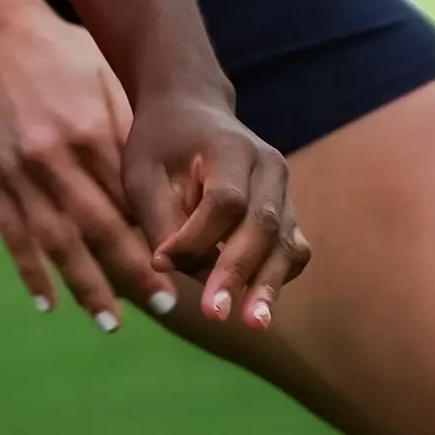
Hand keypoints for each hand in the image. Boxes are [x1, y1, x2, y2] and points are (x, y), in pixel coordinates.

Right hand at [0, 0, 150, 325]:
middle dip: (132, 273)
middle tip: (164, 308)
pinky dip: (29, 270)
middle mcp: (54, 157)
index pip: (130, 200)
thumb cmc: (60, 50)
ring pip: (55, 241)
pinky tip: (47, 301)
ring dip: (84, 285)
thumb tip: (160, 185)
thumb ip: (128, 131)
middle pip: (99, 229)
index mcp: (90, 131)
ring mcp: (18, 170)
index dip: (157, 238)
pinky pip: (11, 232)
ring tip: (110, 321)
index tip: (185, 269)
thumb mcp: (104, 79)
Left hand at [121, 78, 307, 335]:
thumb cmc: (160, 145)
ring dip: (268, 285)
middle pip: (263, 225)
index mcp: (230, 147)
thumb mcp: (142, 174)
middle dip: (238, 273)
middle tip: (216, 315)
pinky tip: (258, 304)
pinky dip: (277, 276)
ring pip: (285, 242)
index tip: (163, 261)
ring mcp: (284, 190)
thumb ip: (158, 221)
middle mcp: (268, 167)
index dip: (197, 237)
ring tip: (255, 323)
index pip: (224, 200)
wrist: (193, 110)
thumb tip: (170, 270)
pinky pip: (292, 249)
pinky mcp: (287, 212)